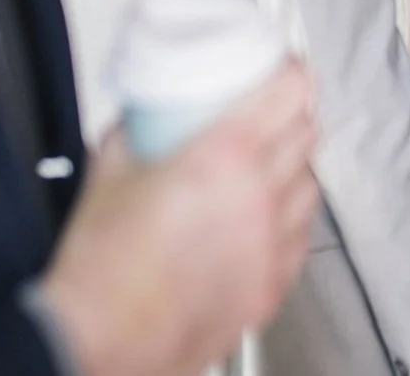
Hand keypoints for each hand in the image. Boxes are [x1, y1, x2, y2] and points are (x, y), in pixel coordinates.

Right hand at [42, 62, 318, 375]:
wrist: (98, 341)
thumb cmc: (100, 268)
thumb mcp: (109, 169)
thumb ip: (136, 129)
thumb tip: (146, 113)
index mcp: (225, 158)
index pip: (289, 93)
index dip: (293, 72)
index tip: (288, 68)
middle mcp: (259, 197)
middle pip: (307, 134)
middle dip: (295, 115)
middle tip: (275, 112)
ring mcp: (271, 244)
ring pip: (312, 184)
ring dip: (296, 166)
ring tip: (270, 166)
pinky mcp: (271, 286)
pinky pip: (301, 235)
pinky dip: (290, 218)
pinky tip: (266, 218)